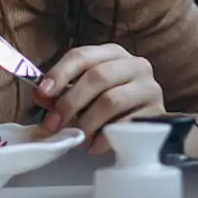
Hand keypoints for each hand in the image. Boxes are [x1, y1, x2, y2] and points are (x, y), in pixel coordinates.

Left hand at [31, 44, 164, 153]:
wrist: (145, 121)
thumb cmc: (109, 102)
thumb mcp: (84, 92)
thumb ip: (61, 92)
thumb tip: (40, 95)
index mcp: (112, 53)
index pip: (81, 55)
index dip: (59, 73)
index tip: (42, 93)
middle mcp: (134, 65)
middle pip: (97, 77)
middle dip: (70, 101)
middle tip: (53, 123)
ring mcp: (149, 87)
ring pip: (111, 100)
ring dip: (87, 122)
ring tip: (77, 136)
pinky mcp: (157, 113)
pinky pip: (126, 125)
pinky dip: (104, 137)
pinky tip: (94, 144)